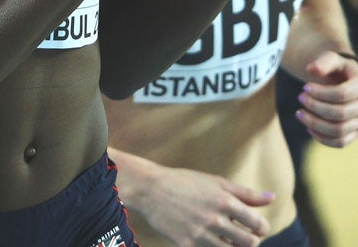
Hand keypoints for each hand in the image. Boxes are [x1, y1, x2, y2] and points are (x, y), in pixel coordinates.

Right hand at [135, 165, 273, 246]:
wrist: (149, 189)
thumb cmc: (184, 182)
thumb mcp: (215, 182)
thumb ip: (245, 194)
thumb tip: (273, 197)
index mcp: (224, 201)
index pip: (258, 224)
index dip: (261, 227)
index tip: (255, 226)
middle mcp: (214, 219)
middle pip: (249, 243)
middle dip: (251, 241)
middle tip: (243, 236)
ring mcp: (200, 234)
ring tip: (229, 240)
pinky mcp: (187, 244)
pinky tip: (211, 241)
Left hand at [294, 51, 357, 147]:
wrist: (344, 81)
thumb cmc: (337, 69)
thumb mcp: (331, 59)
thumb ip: (324, 61)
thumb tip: (312, 69)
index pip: (342, 94)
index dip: (320, 93)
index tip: (304, 87)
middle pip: (340, 113)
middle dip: (315, 106)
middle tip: (300, 97)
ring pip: (339, 130)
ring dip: (315, 123)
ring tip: (299, 113)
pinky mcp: (355, 132)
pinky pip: (341, 142)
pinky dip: (322, 138)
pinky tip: (308, 128)